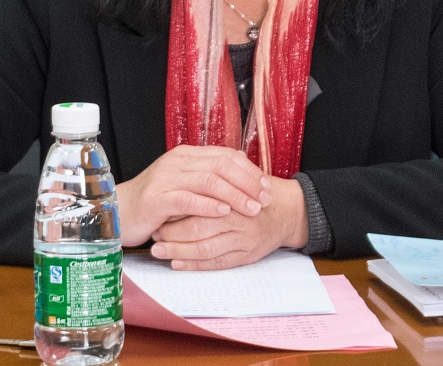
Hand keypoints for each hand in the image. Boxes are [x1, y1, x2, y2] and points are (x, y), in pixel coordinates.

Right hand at [115, 144, 271, 247]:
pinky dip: (209, 205)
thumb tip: (241, 177)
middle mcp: (177, 162)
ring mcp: (166, 179)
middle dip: (247, 182)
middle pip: (221, 165)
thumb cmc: (154, 203)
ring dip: (235, 195)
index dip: (249, 170)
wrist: (117, 212)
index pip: (226, 156)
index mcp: (187, 155)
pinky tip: (224, 212)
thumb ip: (207, 179)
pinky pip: (188, 199)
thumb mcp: (183, 185)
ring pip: (208, 181)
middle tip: (265, 199)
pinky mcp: (157, 198)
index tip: (266, 186)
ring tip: (252, 208)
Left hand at [149, 174, 307, 269]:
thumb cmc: (258, 194)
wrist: (288, 212)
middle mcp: (238, 219)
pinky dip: (194, 265)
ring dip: (178, 252)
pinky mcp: (245, 255)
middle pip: (199, 228)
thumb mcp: (240, 178)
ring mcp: (242, 239)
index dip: (175, 211)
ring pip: (205, 249)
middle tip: (154, 235)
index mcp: (234, 196)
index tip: (158, 213)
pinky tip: (177, 264)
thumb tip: (182, 179)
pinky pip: (216, 264)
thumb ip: (216, 178)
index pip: (199, 204)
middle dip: (172, 234)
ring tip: (159, 251)